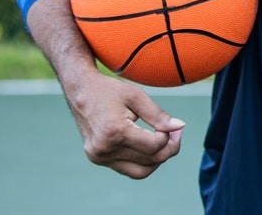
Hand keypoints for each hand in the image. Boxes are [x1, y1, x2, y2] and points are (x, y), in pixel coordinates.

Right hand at [64, 70, 184, 178]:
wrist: (80, 92)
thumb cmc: (109, 90)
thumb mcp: (136, 96)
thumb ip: (158, 115)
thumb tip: (180, 127)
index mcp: (115, 132)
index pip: (154, 146)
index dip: (169, 137)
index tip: (171, 125)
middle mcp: (105, 149)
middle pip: (150, 161)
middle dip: (169, 149)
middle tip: (175, 133)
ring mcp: (99, 157)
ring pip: (140, 171)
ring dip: (157, 159)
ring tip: (164, 142)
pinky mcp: (97, 159)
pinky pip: (128, 169)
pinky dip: (143, 161)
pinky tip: (149, 145)